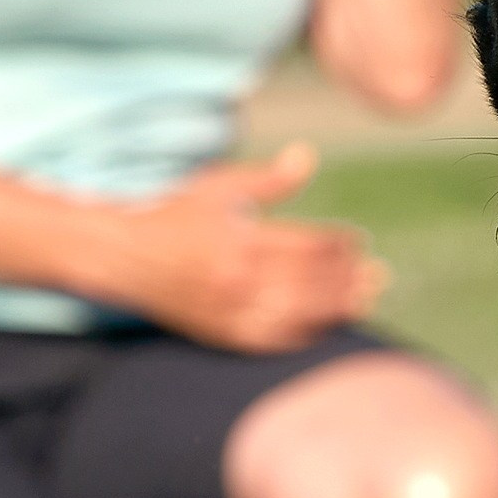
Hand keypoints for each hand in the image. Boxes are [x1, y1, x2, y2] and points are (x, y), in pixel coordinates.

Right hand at [96, 143, 387, 350]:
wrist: (121, 257)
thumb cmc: (173, 214)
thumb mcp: (219, 188)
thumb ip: (268, 179)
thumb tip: (308, 156)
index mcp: (241, 241)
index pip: (309, 247)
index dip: (339, 245)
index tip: (356, 241)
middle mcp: (238, 281)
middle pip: (312, 284)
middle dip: (349, 280)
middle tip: (376, 274)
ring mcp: (230, 313)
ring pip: (300, 316)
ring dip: (337, 308)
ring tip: (363, 300)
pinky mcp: (221, 335)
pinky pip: (275, 341)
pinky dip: (305, 333)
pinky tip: (324, 324)